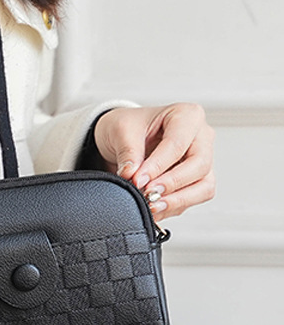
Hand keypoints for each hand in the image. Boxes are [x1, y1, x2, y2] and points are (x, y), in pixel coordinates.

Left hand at [93, 103, 214, 220]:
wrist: (125, 138)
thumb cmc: (129, 127)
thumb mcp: (121, 131)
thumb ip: (128, 152)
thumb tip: (132, 176)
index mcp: (187, 115)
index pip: (178, 144)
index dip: (158, 166)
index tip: (138, 180)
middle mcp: (201, 137)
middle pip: (199, 165)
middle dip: (172, 184)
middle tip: (147, 193)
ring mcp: (202, 159)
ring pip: (204, 186)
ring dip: (178, 200)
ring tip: (152, 206)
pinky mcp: (197, 180)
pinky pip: (194, 198)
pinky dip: (175, 207)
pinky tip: (155, 209)